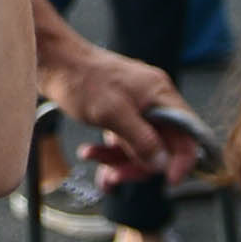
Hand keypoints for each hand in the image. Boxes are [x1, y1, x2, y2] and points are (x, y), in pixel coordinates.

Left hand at [39, 42, 202, 187]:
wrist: (52, 61)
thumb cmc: (81, 79)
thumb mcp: (112, 113)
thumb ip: (141, 139)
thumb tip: (162, 164)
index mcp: (160, 94)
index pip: (188, 133)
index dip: (183, 159)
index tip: (169, 180)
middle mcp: (153, 100)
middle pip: (162, 146)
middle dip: (138, 164)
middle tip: (115, 175)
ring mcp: (136, 107)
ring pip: (140, 147)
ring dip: (118, 161)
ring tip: (94, 162)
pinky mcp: (119, 113)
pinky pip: (123, 141)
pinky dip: (109, 151)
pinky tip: (89, 153)